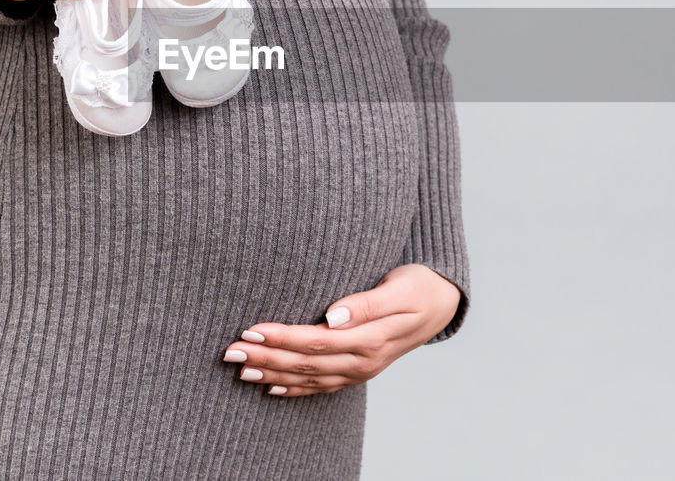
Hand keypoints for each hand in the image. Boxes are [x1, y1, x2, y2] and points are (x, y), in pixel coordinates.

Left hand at [221, 264, 461, 396]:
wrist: (443, 303)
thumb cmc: (420, 286)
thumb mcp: (399, 287)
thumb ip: (366, 302)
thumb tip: (333, 314)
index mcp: (370, 339)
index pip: (315, 341)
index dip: (281, 338)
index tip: (251, 330)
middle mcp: (362, 360)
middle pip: (305, 362)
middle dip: (266, 357)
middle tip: (231, 352)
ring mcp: (360, 369)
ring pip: (309, 377)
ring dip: (272, 373)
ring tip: (240, 369)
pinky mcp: (358, 370)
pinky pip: (322, 386)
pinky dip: (295, 388)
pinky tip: (272, 388)